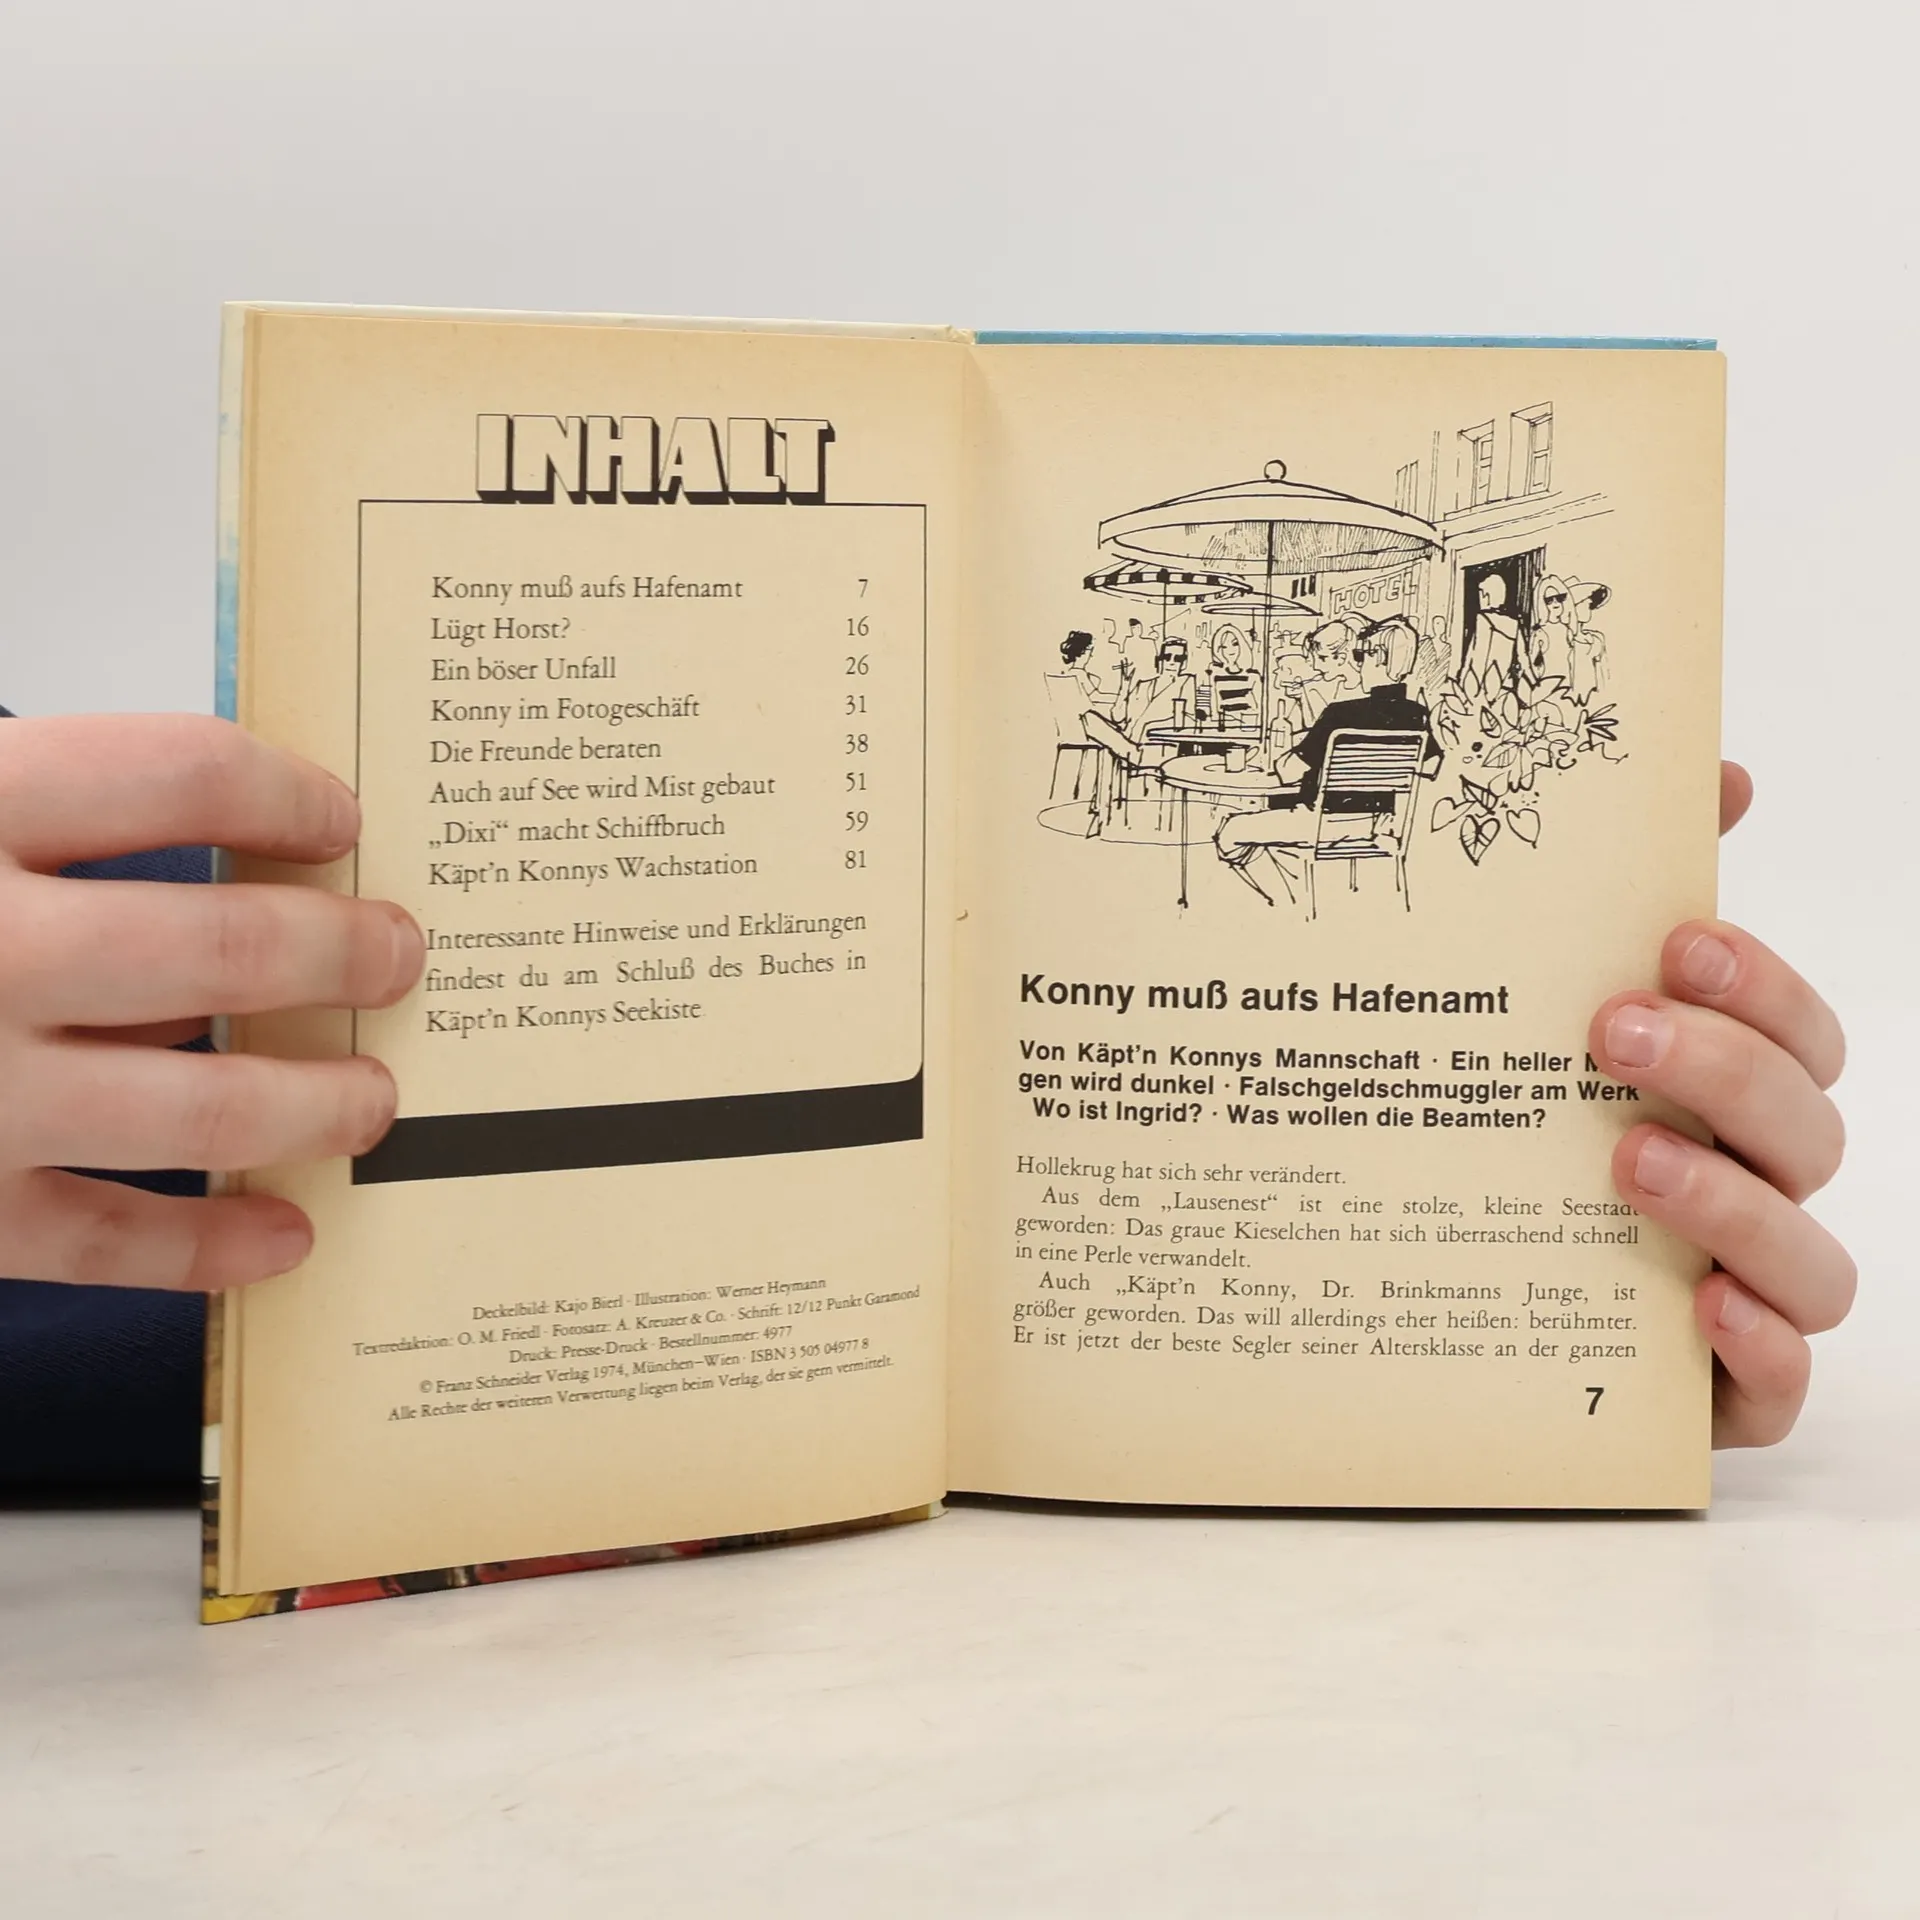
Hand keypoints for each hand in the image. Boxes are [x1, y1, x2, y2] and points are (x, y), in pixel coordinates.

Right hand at [0, 714, 423, 1290]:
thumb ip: (24, 804)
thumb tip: (195, 814)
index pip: (170, 773)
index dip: (281, 786)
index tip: (337, 812)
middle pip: (213, 947)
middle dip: (336, 949)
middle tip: (402, 949)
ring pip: (194, 1109)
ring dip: (312, 1102)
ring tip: (378, 1097)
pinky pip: (104, 1243)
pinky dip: (208, 1248)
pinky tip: (285, 1236)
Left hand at [1589, 761, 1850, 1446]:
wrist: (1455, 1293)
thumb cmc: (1537, 1134)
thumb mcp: (1560, 1012)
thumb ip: (1638, 895)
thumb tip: (1720, 769)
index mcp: (1738, 1096)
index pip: (1799, 1032)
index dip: (1757, 984)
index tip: (1672, 940)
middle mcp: (1759, 1187)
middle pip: (1804, 1128)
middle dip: (1722, 1069)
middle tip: (1609, 1030)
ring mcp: (1749, 1291)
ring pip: (1807, 1258)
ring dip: (1732, 1203)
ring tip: (1625, 1159)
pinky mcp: (1720, 1390)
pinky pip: (1779, 1388)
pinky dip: (1761, 1352)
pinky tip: (1703, 1311)